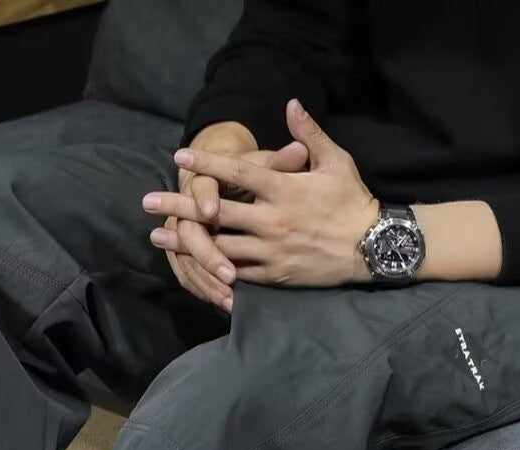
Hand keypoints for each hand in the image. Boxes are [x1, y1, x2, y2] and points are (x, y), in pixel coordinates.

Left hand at [144, 99, 379, 288]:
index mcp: (284, 190)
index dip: (207, 163)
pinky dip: (212, 270)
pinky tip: (189, 266)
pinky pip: (236, 274)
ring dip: (186, 242)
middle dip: (179, 206)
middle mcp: (271, 221)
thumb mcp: (336, 161)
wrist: (372, 248)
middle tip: (147, 203)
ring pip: (218, 246)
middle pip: (215, 212)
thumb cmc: (353, 201)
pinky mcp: (274, 275)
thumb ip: (309, 135)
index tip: (180, 157)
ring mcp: (270, 251)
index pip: (237, 172)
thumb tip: (291, 105)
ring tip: (159, 236)